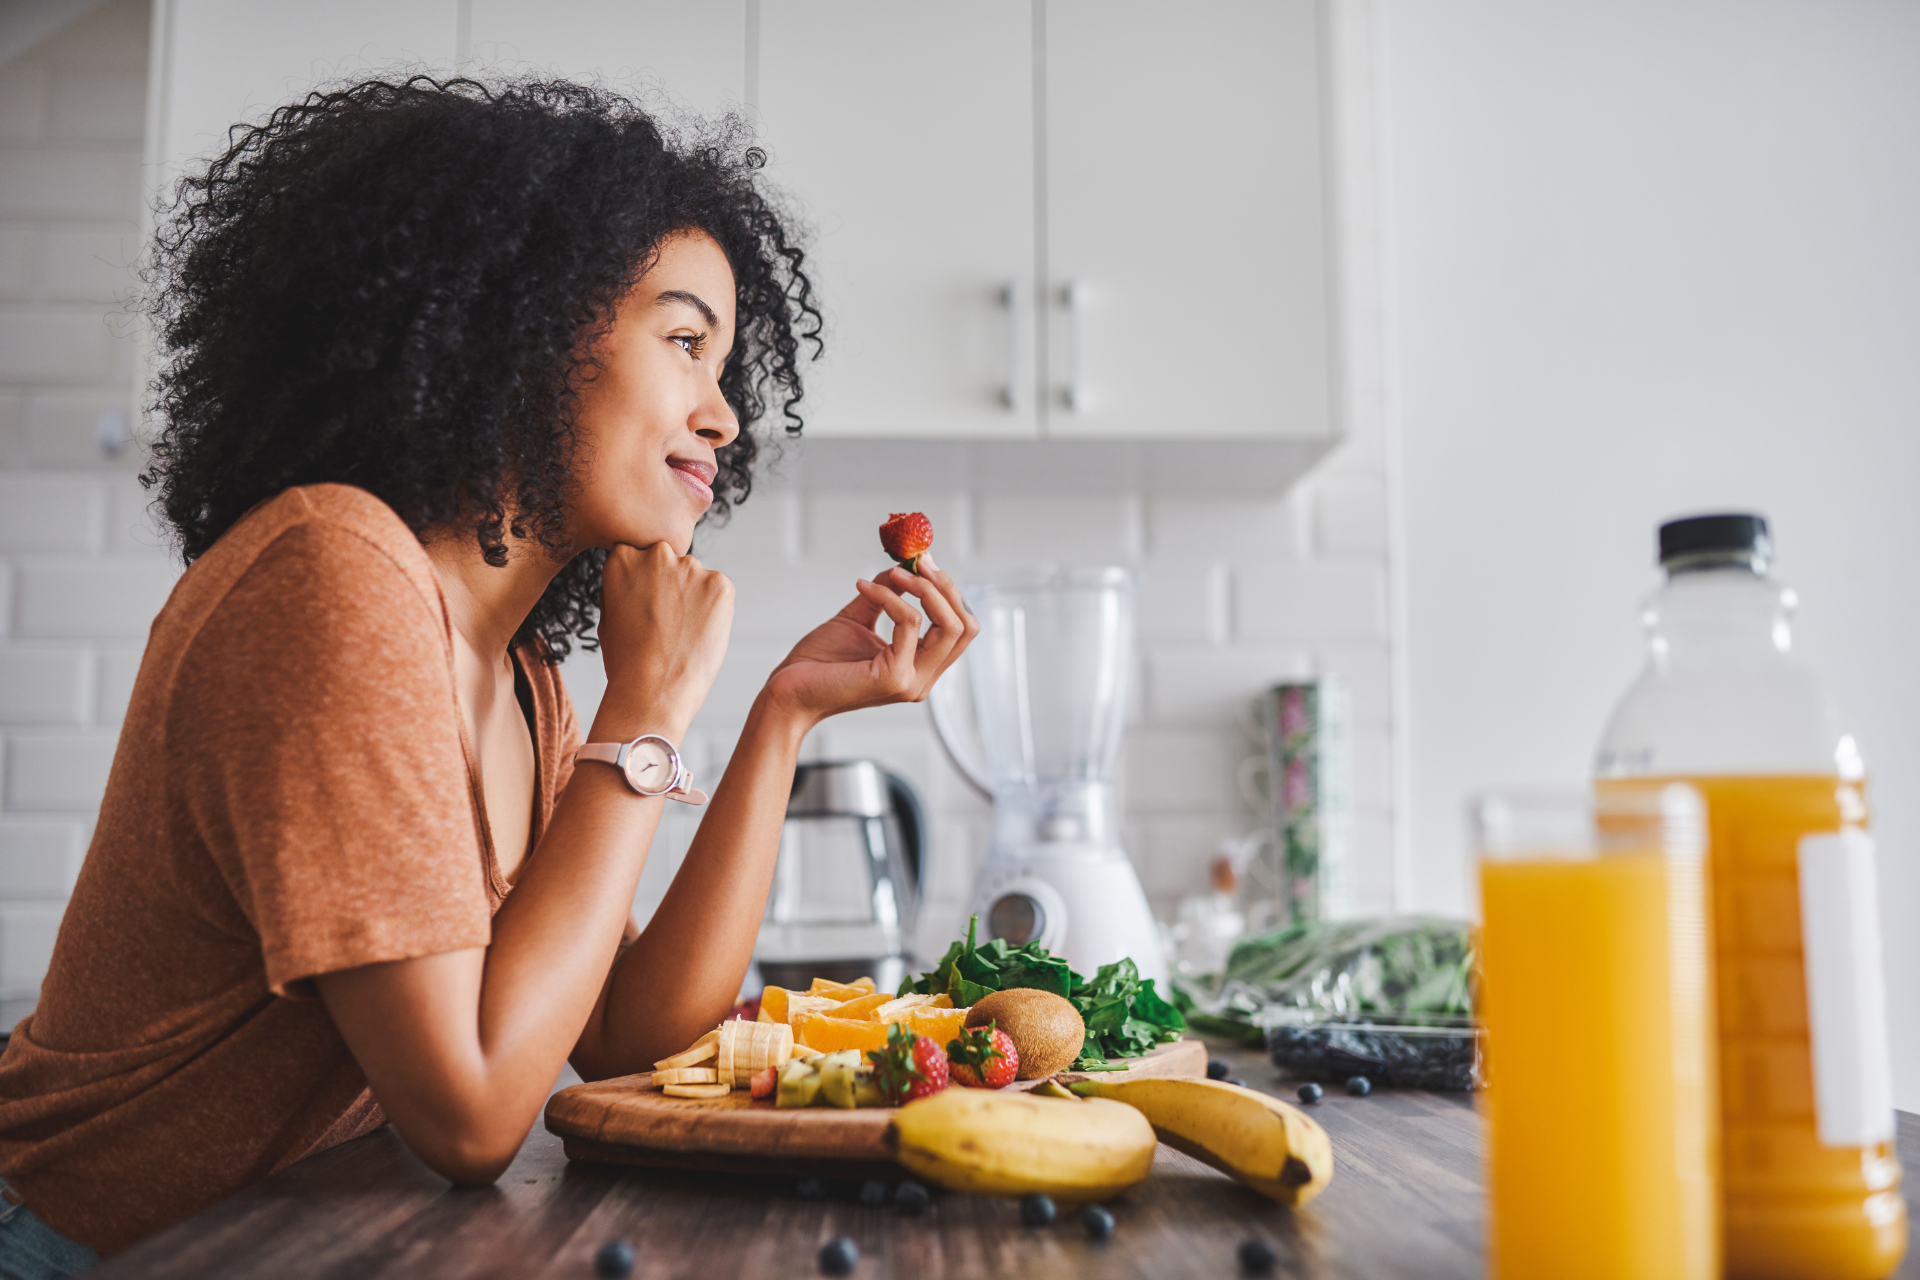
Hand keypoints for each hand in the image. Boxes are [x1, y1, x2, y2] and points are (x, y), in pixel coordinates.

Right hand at [593, 542, 732, 739]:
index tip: (647, 608)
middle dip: (671, 587)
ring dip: (694, 599)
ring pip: (696, 579)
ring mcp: (691, 567)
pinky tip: (699, 635)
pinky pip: (719, 592)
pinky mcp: (720, 584)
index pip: (641, 558)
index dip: (646, 586)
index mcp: (623, 557)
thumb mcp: (608, 616)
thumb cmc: (626, 662)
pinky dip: (715, 611)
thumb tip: (636, 576)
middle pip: (671, 564)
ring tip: (682, 634)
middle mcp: (657, 554)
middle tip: (666, 624)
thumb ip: (623, 587)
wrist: (652, 692)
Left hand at [762, 557, 977, 724]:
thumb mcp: (859, 619)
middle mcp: (923, 680)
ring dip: (925, 588)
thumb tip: (904, 567)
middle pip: (966, 626)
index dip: (948, 591)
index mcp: (920, 669)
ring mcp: (912, 682)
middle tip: (919, 562)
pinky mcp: (894, 677)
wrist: (788, 691)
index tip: (923, 562)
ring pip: (951, 626)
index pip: (960, 628)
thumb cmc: (818, 663)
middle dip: (945, 586)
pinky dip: (891, 596)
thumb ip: (886, 595)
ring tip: (895, 572)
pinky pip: (911, 622)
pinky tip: (864, 588)